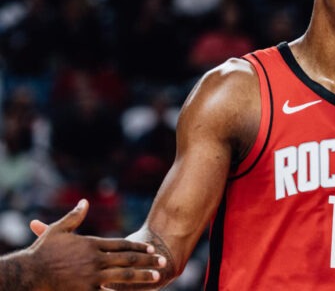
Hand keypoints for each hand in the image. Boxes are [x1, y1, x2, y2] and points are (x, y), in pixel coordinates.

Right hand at [27, 200, 165, 290]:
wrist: (29, 274)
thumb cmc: (43, 253)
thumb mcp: (59, 231)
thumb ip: (75, 216)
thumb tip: (85, 201)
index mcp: (92, 244)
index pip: (121, 245)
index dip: (138, 247)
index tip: (151, 248)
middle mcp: (96, 259)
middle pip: (127, 259)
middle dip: (147, 260)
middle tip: (162, 260)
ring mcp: (92, 276)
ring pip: (123, 275)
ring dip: (141, 275)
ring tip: (156, 275)